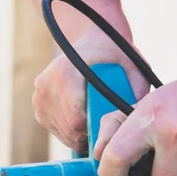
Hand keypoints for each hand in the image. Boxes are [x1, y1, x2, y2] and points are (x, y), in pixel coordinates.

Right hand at [32, 29, 149, 152]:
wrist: (90, 40)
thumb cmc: (114, 54)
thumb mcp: (133, 66)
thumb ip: (138, 89)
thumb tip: (137, 119)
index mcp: (66, 74)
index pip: (77, 120)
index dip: (95, 131)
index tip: (109, 129)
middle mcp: (46, 85)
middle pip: (70, 130)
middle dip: (91, 135)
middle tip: (108, 130)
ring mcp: (39, 96)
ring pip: (63, 133)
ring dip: (81, 135)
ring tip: (97, 123)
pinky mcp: (38, 105)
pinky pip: (56, 129)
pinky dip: (71, 131)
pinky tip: (84, 120)